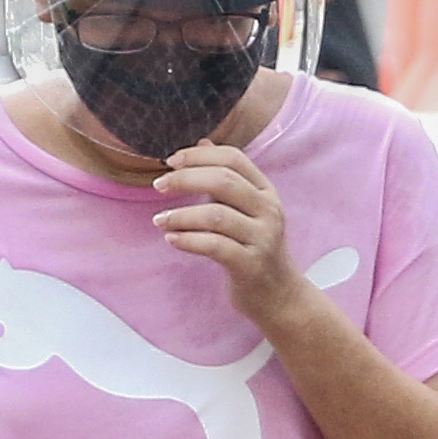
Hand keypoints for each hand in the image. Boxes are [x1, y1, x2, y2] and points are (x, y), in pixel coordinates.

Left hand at [153, 145, 303, 323]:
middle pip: (224, 181)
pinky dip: (188, 240)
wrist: (278, 295)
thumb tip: (202, 143)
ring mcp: (263, 238)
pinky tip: (172, 239)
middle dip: (186, 179)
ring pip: (216, 215)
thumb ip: (226, 178)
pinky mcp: (251, 265)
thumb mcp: (247, 210)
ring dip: (181, 215)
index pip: (233, 159)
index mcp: (266, 192)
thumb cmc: (254, 248)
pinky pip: (215, 247)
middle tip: (159, 186)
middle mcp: (269, 211)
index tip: (171, 161)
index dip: (199, 156)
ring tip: (160, 219)